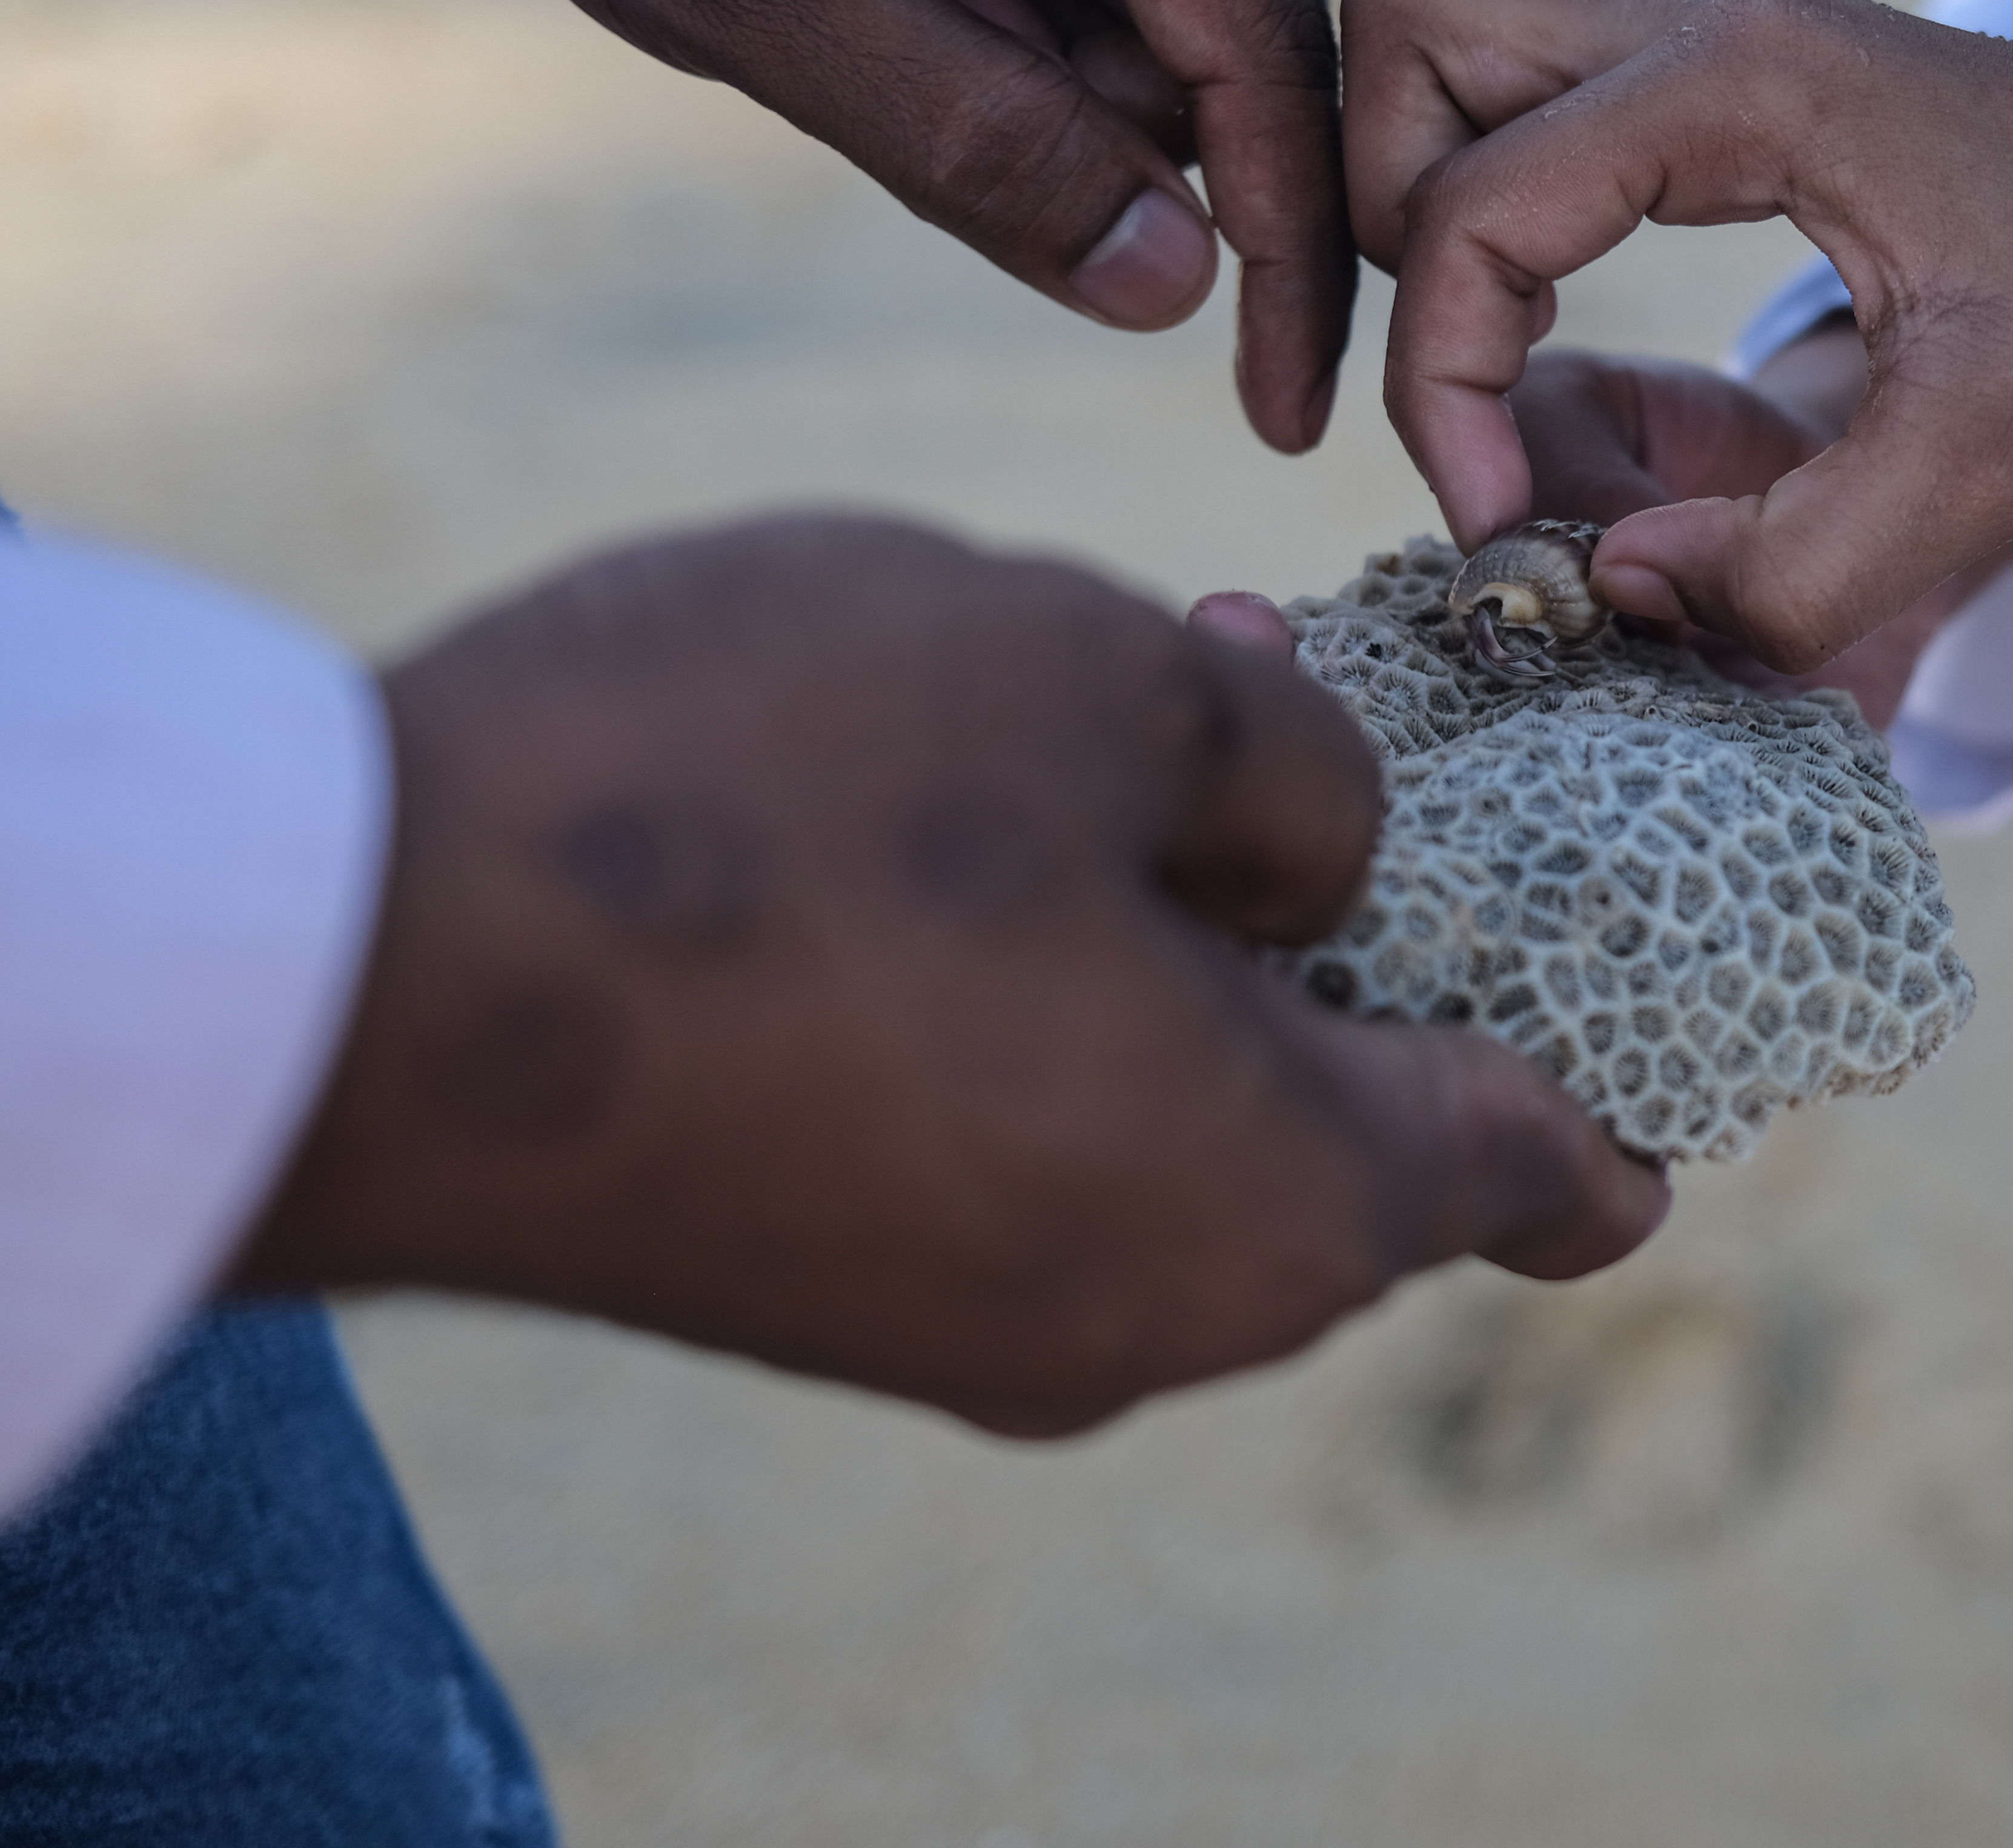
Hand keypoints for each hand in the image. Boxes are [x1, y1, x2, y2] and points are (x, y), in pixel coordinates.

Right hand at [231, 516, 1664, 1437]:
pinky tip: (964, 828)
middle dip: (1361, 919)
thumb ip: (1289, 771)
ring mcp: (975, 1330)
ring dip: (1186, 934)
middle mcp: (1153, 1318)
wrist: (352, 975)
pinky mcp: (829, 1288)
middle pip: (1354, 1127)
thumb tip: (1319, 849)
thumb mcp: (1103, 682)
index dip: (1625, 1069)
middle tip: (1297, 719)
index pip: (1550, 1168)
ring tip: (1111, 713)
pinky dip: (1053, 1002)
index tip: (1660, 993)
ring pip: (1177, 1115)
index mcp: (1281, 1200)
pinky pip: (1026, 1145)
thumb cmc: (770, 801)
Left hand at [389, 0, 1348, 448]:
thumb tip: (1174, 289)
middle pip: (1248, 23)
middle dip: (1135, 147)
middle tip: (945, 139)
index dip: (1285, 249)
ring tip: (887, 24)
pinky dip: (1047, 35)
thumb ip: (969, 144)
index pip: (1262, 41)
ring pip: (1196, 8)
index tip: (1285, 421)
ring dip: (1070, 89)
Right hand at [1344, 0, 2012, 668]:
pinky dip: (1552, 51)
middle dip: (1388, 212)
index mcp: (1749, 78)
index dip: (1438, 386)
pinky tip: (1619, 174)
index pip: (1468, 210)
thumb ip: (1791, 568)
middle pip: (1415, 26)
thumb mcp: (1987, 473)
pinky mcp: (1778, 11)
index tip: (1507, 526)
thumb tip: (1615, 592)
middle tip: (1473, 368)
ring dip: (1443, 107)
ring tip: (1506, 266)